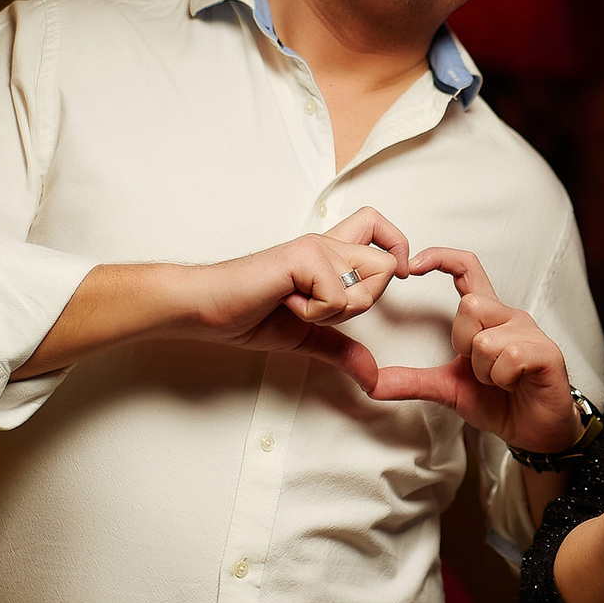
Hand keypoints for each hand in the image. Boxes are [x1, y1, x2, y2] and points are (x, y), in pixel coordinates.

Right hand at [188, 207, 411, 389]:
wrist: (206, 308)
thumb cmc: (248, 313)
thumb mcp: (307, 336)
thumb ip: (342, 349)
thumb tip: (372, 377)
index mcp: (329, 256)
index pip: (378, 226)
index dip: (397, 246)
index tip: (394, 275)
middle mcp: (327, 244)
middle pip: (387, 265)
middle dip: (365, 301)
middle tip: (322, 308)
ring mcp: (316, 247)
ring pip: (368, 283)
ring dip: (337, 309)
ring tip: (298, 305)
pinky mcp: (303, 257)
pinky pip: (338, 296)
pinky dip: (314, 312)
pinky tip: (285, 303)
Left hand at [366, 247, 579, 449]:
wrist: (535, 431)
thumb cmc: (499, 402)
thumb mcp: (447, 389)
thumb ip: (413, 381)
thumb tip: (372, 383)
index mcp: (487, 316)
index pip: (467, 268)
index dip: (441, 258)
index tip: (413, 267)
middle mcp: (509, 316)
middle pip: (471, 305)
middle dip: (464, 344)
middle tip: (478, 368)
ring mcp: (531, 333)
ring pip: (487, 339)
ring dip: (485, 370)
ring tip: (500, 381)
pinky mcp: (547, 353)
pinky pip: (510, 357)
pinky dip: (503, 379)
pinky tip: (515, 385)